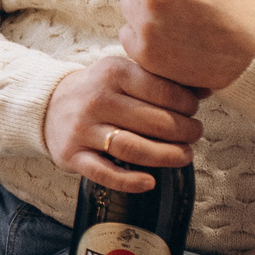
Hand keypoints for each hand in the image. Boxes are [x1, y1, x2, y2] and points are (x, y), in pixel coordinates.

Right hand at [41, 54, 205, 192]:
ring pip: (133, 148)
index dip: (187, 104)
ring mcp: (82, 129)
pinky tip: (149, 182)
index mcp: (112, 72)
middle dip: (184, 132)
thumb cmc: (98, 91)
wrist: (48, 105)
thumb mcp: (123, 73)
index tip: (193, 111)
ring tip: (184, 156)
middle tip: (194, 135)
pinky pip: (104, 173)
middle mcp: (96, 99)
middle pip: (153, 122)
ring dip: (166, 156)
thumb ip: (159, 79)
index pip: (161, 89)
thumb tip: (206, 89)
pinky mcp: (72, 154)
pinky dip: (129, 181)